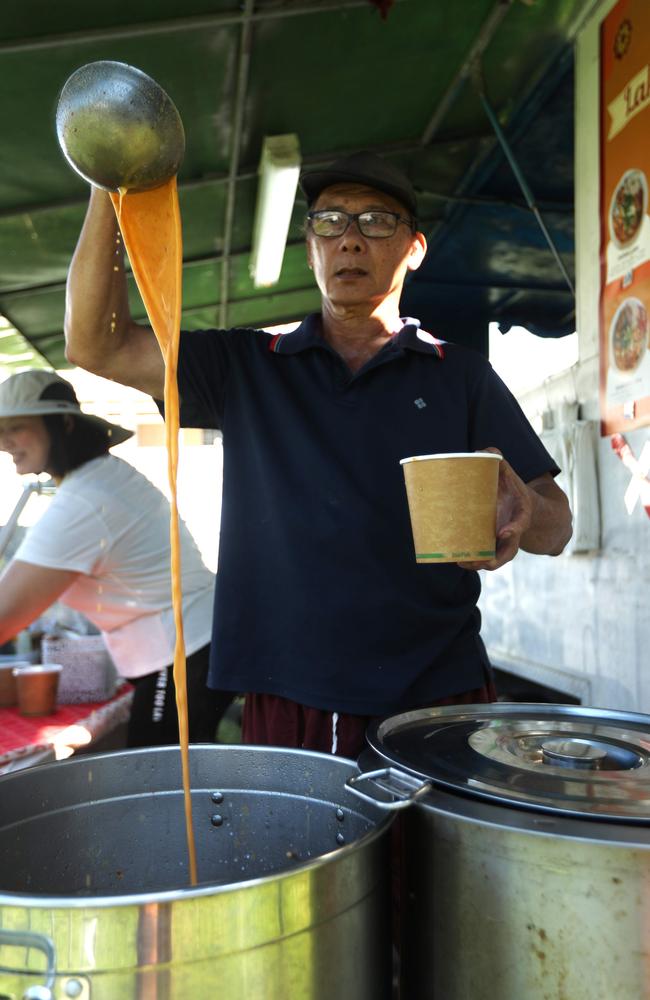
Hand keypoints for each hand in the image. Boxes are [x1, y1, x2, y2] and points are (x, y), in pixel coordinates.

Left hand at [456, 447, 532, 571]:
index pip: (519, 525)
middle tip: (480, 561)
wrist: (520, 505)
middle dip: (494, 560)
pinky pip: (481, 556)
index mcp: (520, 516)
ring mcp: (501, 542)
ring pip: (493, 559)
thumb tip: (483, 451)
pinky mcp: (490, 545)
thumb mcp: (510, 475)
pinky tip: (453, 559)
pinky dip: (470, 560)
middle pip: (507, 553)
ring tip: (460, 563)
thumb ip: (500, 463)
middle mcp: (512, 533)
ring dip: (478, 564)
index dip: (513, 530)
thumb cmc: (512, 489)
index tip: (504, 532)